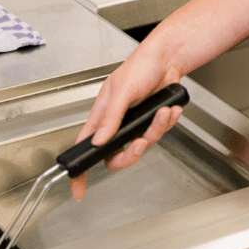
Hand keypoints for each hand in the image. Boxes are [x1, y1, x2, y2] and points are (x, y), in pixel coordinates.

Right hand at [69, 46, 185, 198]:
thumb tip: (99, 141)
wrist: (169, 58)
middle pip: (117, 155)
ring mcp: (136, 123)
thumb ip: (111, 117)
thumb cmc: (141, 66)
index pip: (86, 148)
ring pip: (144, 143)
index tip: (77, 190)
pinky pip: (160, 133)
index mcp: (102, 117)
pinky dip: (168, 121)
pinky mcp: (153, 121)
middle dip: (132, 152)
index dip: (80, 171)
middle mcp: (117, 124)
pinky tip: (170, 108)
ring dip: (156, 128)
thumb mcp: (122, 90)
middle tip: (141, 142)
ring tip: (163, 111)